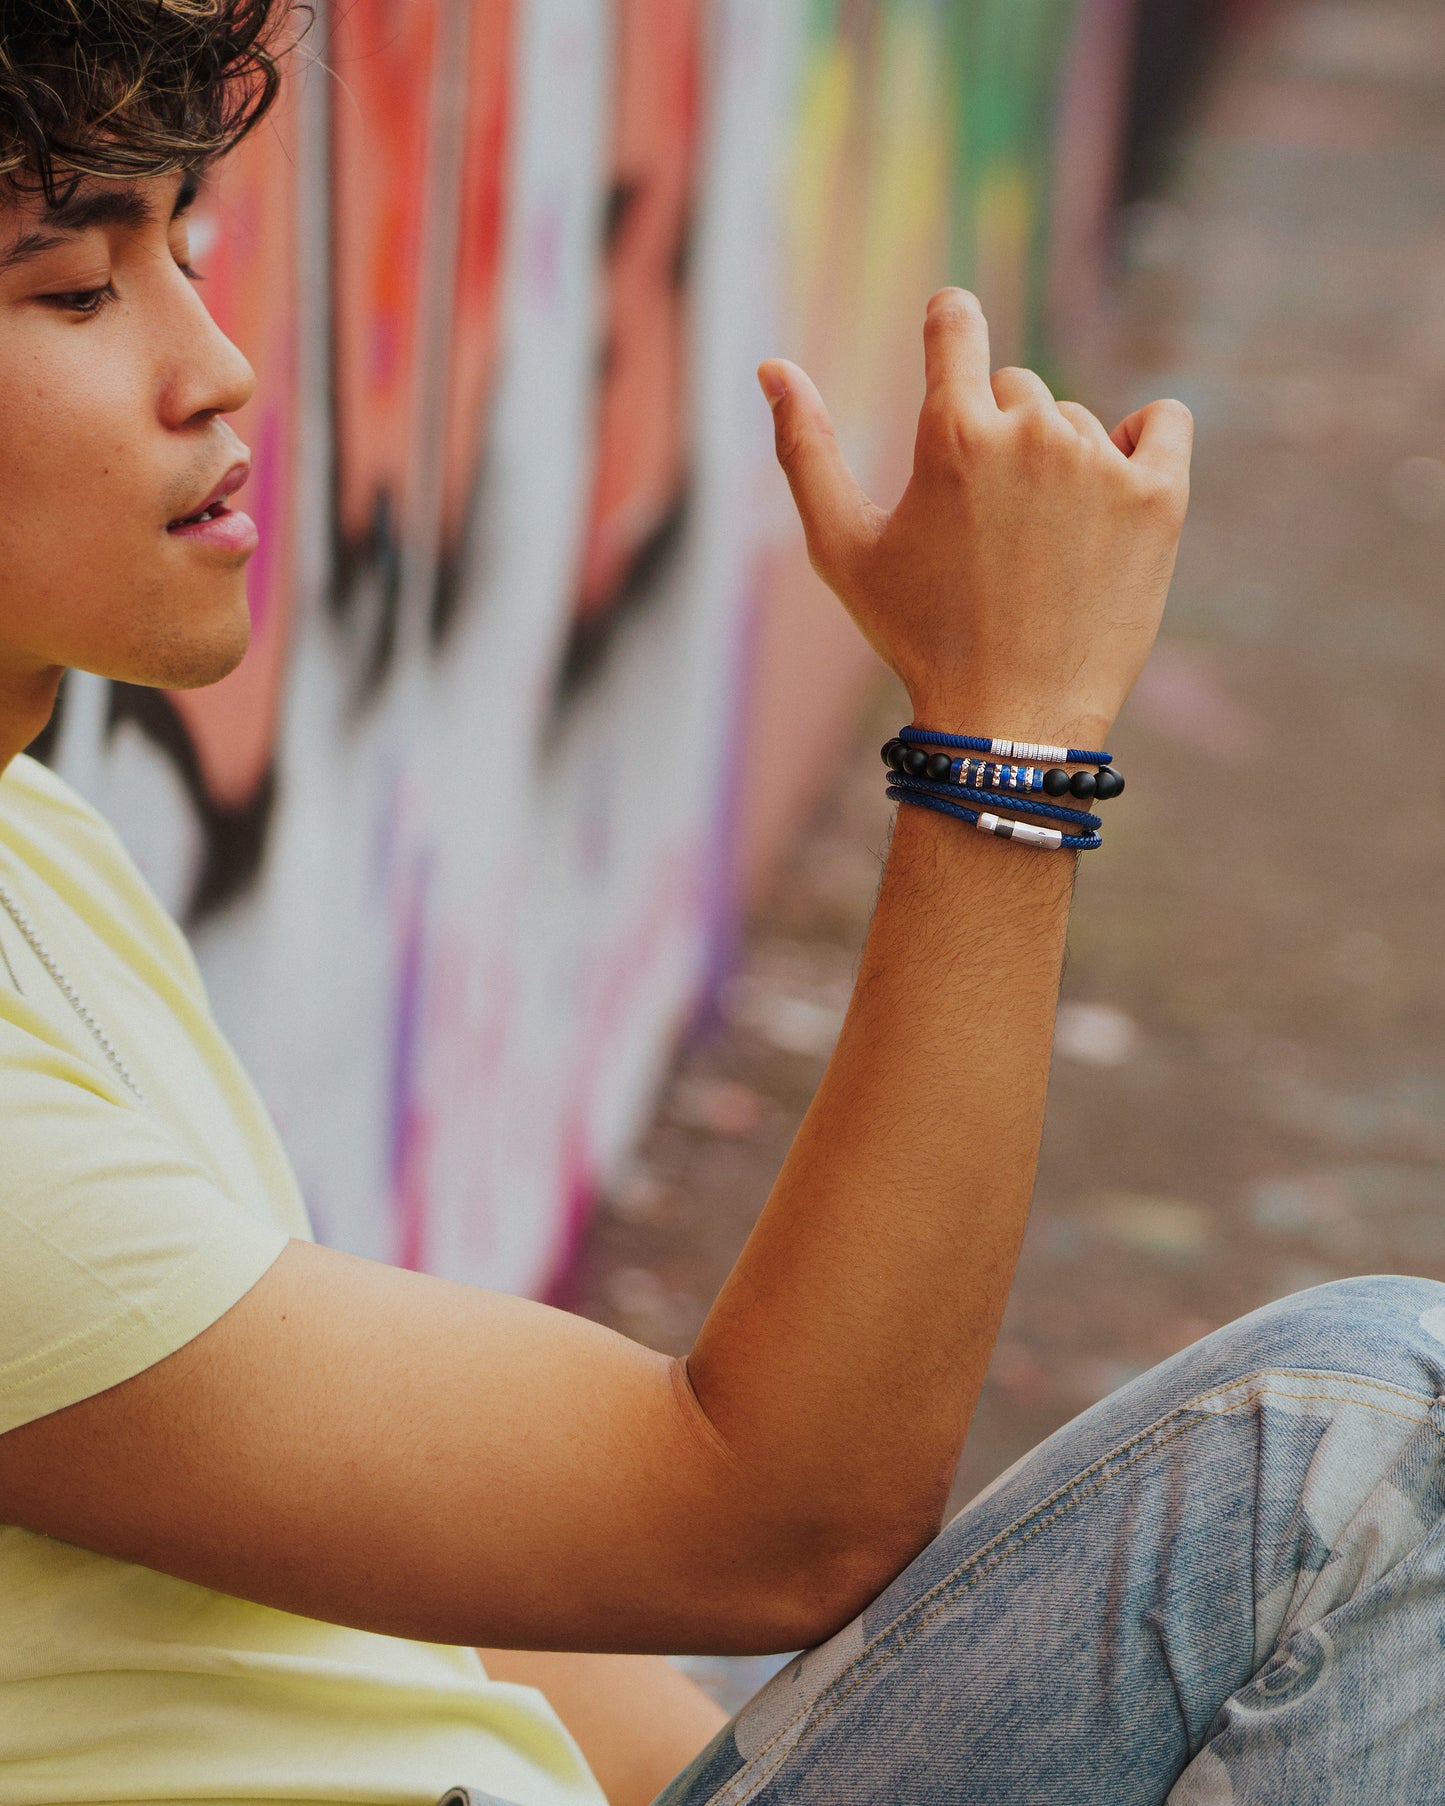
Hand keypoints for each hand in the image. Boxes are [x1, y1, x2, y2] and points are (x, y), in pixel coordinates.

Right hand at [759, 288, 1192, 747]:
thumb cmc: (918, 638)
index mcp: (949, 434)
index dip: (949, 324)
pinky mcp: (1160, 497)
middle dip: (997, 438)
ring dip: (1059, 463)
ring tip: (1039, 549)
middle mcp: (1029, 432)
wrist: (1010, 720)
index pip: (955, 322)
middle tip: (988, 527)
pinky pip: (1164, 422)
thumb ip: (804, 448)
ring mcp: (1100, 463)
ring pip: (1078, 420)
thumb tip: (772, 366)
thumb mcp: (841, 548)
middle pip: (1015, 388)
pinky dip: (1145, 442)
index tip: (952, 333)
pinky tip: (1116, 492)